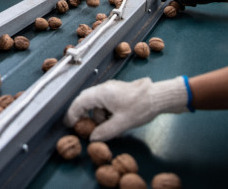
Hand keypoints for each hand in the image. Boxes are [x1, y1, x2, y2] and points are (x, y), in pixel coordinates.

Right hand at [65, 77, 188, 140]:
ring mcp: (111, 89)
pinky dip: (106, 114)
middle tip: (83, 128)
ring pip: (97, 104)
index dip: (72, 114)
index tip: (69, 124)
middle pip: (86, 101)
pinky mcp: (118, 92)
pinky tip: (114, 123)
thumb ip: (104, 132)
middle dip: (84, 116)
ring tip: (108, 129)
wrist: (158, 97)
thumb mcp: (121, 123)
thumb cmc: (141, 107)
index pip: (80, 102)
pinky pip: (105, 103)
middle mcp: (104, 88)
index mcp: (102, 93)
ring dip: (98, 117)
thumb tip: (93, 138)